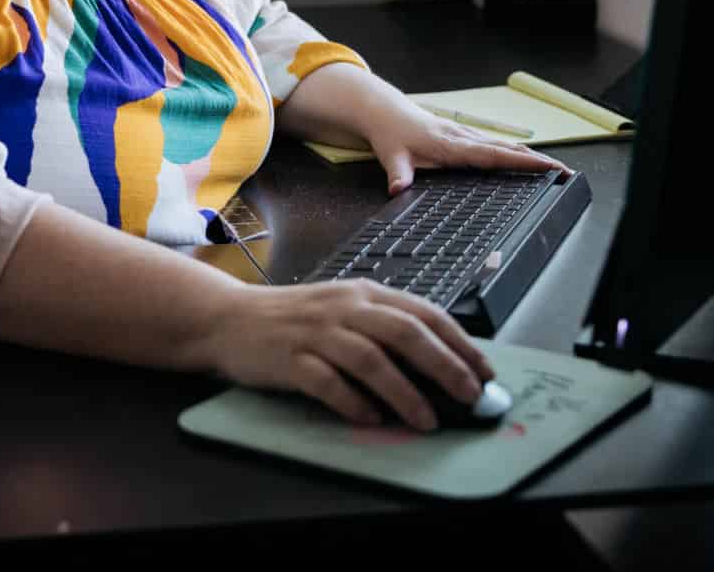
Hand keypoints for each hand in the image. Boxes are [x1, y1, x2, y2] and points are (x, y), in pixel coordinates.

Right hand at [213, 279, 494, 429]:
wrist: (229, 319)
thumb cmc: (293, 319)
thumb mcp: (342, 310)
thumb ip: (383, 328)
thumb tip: (438, 364)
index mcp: (362, 293)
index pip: (422, 312)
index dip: (459, 341)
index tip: (484, 370)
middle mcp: (343, 307)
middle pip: (403, 331)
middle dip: (444, 365)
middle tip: (470, 394)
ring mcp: (315, 332)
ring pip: (370, 358)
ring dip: (404, 391)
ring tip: (428, 420)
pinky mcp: (289, 359)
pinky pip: (327, 382)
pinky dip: (353, 403)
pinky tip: (370, 420)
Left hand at [361, 89, 566, 195]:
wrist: (384, 111)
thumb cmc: (390, 134)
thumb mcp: (390, 155)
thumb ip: (398, 174)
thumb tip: (397, 189)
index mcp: (450, 145)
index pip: (492, 155)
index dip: (519, 162)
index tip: (545, 167)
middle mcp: (463, 137)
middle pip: (507, 149)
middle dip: (538, 160)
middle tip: (565, 173)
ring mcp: (465, 135)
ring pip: (504, 145)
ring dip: (530, 156)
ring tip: (556, 169)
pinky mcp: (464, 136)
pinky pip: (495, 145)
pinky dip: (515, 152)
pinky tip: (526, 159)